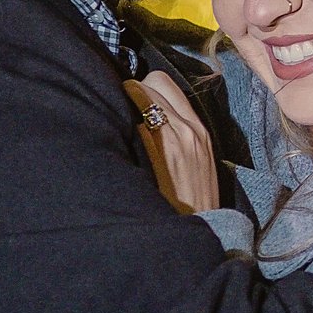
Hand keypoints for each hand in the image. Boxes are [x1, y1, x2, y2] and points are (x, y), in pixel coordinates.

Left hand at [125, 74, 218, 213]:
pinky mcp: (154, 149)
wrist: (199, 231)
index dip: (146, 89)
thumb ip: (180, 136)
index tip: (134, 103)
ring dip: (123, 104)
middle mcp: (188, 127)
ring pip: (137, 92)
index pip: (166, 83)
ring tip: (117, 125)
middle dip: (134, 92)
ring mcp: (171, 135)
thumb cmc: (191, 203)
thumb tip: (150, 118)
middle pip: (150, 81)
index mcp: (199, 129)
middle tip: (124, 113)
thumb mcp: (198, 163)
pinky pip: (132, 115)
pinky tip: (113, 139)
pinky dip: (119, 120)